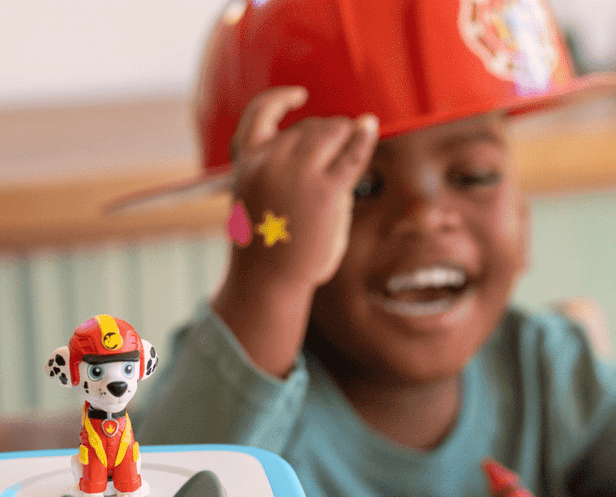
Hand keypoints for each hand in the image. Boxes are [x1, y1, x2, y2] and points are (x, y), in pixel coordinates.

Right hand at [212, 87, 378, 375]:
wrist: (265, 281)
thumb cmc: (263, 248)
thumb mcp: (255, 198)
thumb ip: (276, 171)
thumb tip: (322, 154)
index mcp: (245, 161)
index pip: (259, 113)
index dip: (280, 99)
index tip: (298, 95)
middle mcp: (269, 160)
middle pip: (307, 127)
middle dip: (326, 135)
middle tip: (336, 156)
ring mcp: (297, 173)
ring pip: (330, 133)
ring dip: (344, 137)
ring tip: (349, 154)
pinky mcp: (325, 191)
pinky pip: (351, 155)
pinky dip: (363, 138)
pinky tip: (370, 126)